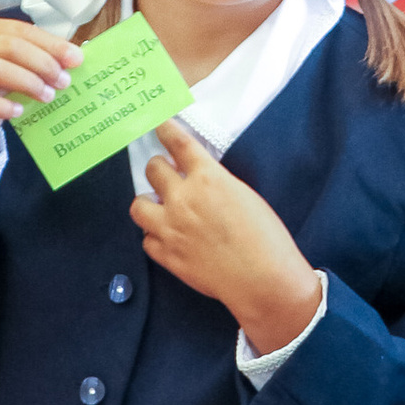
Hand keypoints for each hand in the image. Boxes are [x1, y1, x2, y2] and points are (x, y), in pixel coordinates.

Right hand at [0, 15, 79, 167]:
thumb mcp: (11, 69)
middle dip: (42, 62)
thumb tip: (73, 57)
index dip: (49, 42)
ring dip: (27, 82)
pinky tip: (19, 111)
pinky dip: (3, 106)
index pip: (18, 29)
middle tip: (63, 80)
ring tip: (48, 95)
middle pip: (8, 46)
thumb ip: (35, 58)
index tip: (75, 58)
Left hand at [132, 125, 322, 354]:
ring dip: (149, 202)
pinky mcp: (166, 255)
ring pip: (139, 205)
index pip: (178, 144)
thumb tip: (200, 180)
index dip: (166, 131)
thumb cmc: (265, 237)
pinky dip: (155, 236)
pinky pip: (146, 239)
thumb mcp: (244, 195)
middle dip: (160, 169)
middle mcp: (182, 199)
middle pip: (153, 169)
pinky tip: (168, 238)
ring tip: (160, 208)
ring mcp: (170, 228)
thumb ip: (215, 183)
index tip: (159, 125)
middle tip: (167, 175)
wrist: (262, 279)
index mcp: (207, 179)